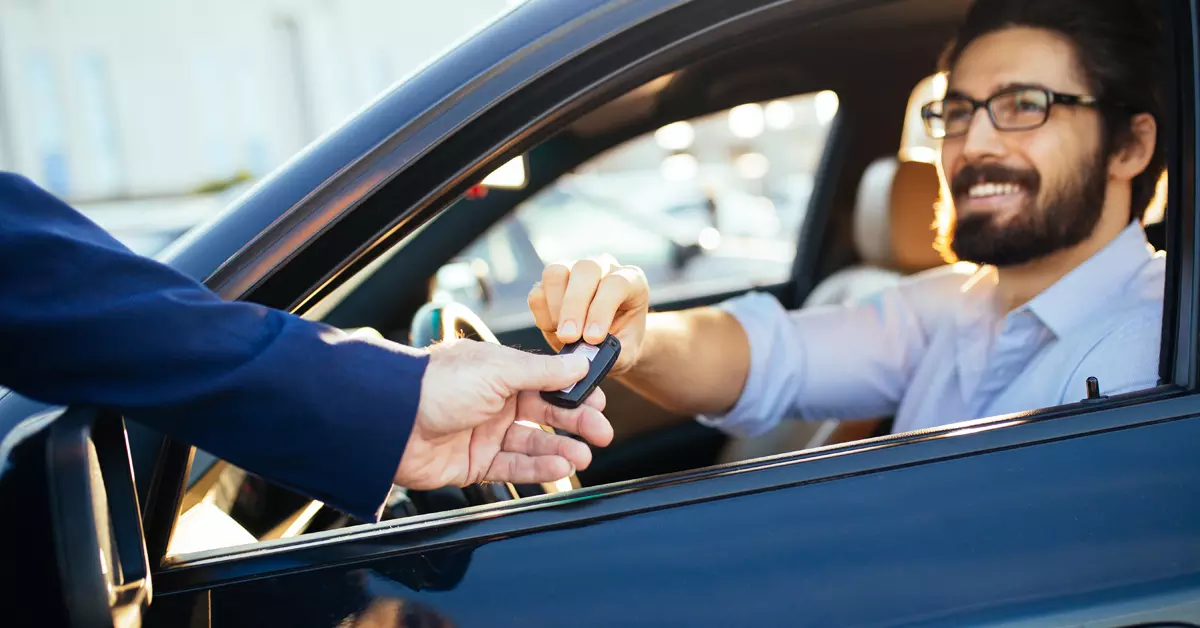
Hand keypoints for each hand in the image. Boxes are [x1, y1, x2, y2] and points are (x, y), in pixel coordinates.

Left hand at [395, 338, 612, 488]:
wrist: (389, 423)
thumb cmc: (437, 385)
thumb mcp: (498, 370)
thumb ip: (543, 371)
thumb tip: (580, 361)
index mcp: (499, 371)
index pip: (547, 381)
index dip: (574, 391)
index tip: (600, 400)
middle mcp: (493, 401)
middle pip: (545, 414)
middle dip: (576, 423)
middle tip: (602, 433)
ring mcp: (484, 433)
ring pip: (532, 444)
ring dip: (560, 449)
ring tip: (583, 456)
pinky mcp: (474, 463)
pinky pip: (513, 468)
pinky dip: (538, 469)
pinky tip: (560, 467)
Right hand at [527, 255, 648, 375]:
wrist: (609, 342)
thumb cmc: (622, 343)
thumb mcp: (626, 352)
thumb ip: (612, 353)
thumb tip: (585, 354)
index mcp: (631, 280)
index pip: (616, 284)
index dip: (601, 310)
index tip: (593, 338)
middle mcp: (602, 268)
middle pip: (584, 269)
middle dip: (574, 306)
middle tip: (569, 338)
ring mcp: (573, 270)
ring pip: (555, 273)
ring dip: (555, 308)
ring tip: (563, 336)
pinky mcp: (550, 284)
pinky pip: (537, 292)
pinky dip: (542, 315)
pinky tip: (554, 331)